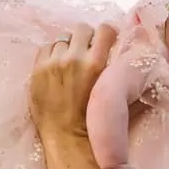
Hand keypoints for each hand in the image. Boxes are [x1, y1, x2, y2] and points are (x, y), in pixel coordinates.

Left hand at [29, 21, 116, 142]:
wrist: (68, 139)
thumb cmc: (96, 123)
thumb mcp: (114, 96)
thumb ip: (119, 74)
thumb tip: (131, 57)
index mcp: (97, 64)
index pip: (105, 29)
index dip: (106, 33)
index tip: (106, 39)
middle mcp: (75, 58)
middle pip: (82, 29)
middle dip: (86, 38)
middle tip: (86, 50)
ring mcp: (54, 63)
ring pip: (63, 39)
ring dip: (68, 47)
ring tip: (70, 62)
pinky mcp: (38, 69)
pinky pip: (46, 48)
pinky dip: (52, 54)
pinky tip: (56, 67)